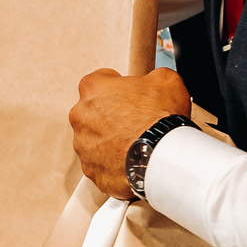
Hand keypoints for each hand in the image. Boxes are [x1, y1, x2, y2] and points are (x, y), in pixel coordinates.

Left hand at [68, 67, 191, 198]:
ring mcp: (83, 145)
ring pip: (95, 139)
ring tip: (135, 141)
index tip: (129, 93)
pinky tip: (132, 159)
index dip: (118, 86)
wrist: (161, 157)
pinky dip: (113, 162)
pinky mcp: (91, 169)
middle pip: (94, 111)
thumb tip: (154, 82)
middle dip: (112, 114)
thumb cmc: (159, 118)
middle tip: (136, 120)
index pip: (100, 80)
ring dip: (111, 139)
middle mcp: (80, 116)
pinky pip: (100, 163)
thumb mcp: (165, 80)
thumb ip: (152, 77)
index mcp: (93, 89)